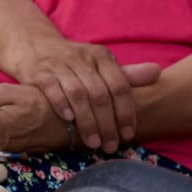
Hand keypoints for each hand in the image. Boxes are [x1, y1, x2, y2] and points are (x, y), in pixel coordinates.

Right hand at [9, 38, 161, 151]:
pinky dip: (61, 104)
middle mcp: (81, 57)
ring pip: (78, 94)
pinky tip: (68, 119)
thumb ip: (127, 74)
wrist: (34, 46)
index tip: (128, 134)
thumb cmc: (74, 63)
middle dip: (107, 124)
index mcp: (101, 56)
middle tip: (110, 145)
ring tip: (93, 142)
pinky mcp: (38, 70)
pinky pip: (51, 88)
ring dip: (87, 121)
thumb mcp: (100, 64)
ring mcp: (58, 63)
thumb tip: (157, 72)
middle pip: (100, 94)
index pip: (120, 86)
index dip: (126, 113)